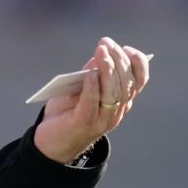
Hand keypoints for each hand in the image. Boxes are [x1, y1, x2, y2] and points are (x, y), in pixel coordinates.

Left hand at [34, 36, 150, 163]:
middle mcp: (116, 113)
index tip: (127, 48)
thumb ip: (90, 74)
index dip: (138, 63)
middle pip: (126, 83)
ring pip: (113, 92)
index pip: (139, 81)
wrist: (49, 144)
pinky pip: (91, 103)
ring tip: (100, 52)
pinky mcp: (83, 124)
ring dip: (107, 69)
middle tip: (106, 44)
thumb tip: (99, 56)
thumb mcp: (79, 89)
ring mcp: (101, 120)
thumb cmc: (65, 113)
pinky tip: (90, 73)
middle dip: (118, 60)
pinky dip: (92, 86)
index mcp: (120, 103)